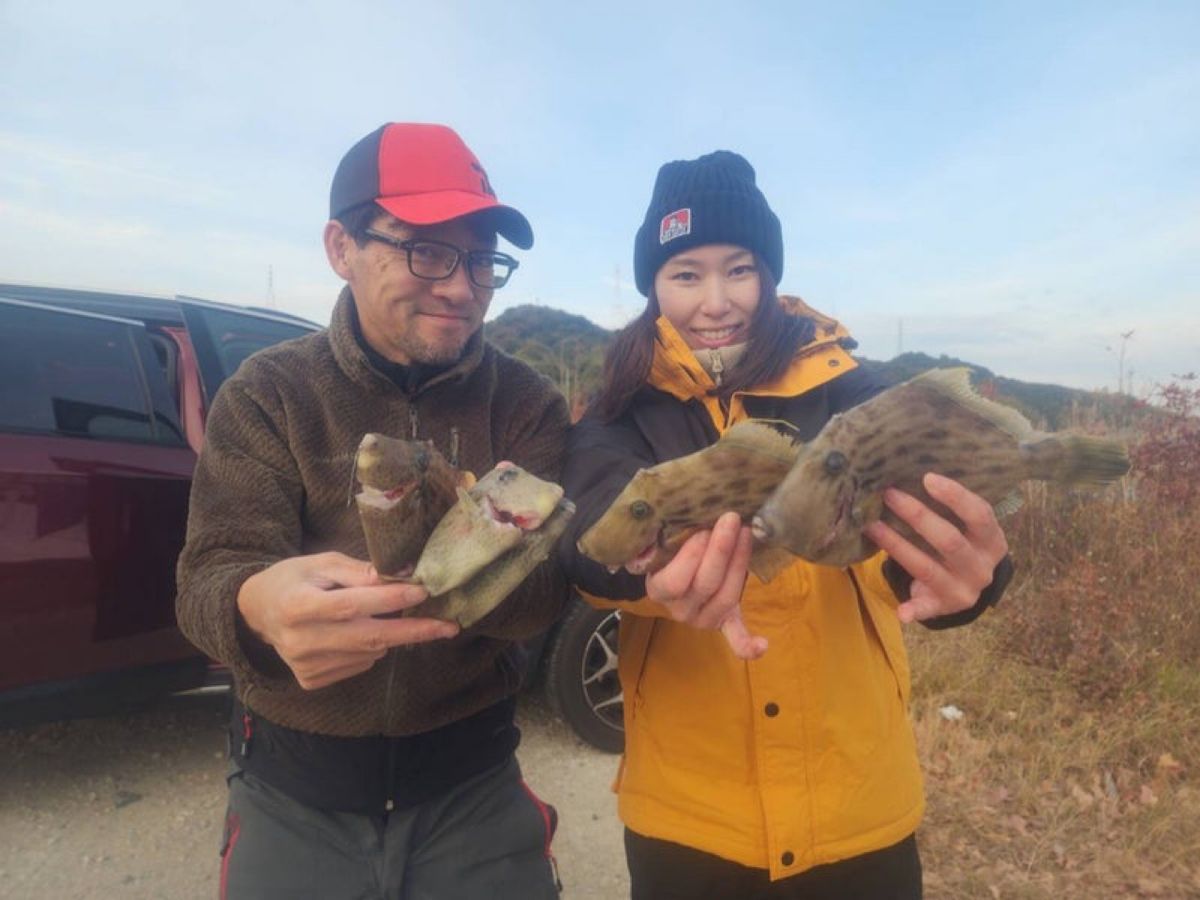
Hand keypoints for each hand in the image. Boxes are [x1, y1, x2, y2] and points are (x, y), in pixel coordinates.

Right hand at [237, 552, 458, 689]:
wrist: (256, 613)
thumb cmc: (293, 579)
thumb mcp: (320, 562)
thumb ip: (358, 571)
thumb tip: (398, 577)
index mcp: (298, 605)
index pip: (352, 604)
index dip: (390, 599)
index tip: (423, 592)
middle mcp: (300, 640)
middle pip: (368, 638)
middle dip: (413, 631)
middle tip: (448, 626)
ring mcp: (305, 665)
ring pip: (368, 653)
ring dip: (388, 635)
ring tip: (382, 615)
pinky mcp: (311, 680)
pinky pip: (359, 665)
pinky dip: (369, 649)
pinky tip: (354, 633)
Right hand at [644, 512, 767, 659]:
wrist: (670, 574)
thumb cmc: (665, 551)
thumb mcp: (652, 544)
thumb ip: (652, 539)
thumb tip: (655, 527)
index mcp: (659, 591)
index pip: (676, 581)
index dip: (691, 556)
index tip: (703, 530)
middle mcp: (680, 611)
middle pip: (706, 584)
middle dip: (721, 550)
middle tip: (732, 520)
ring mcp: (704, 619)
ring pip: (726, 596)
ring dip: (740, 564)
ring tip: (747, 533)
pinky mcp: (724, 621)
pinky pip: (735, 637)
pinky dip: (748, 644)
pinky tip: (763, 645)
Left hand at [864, 473, 1008, 623]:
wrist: (970, 585)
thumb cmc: (964, 542)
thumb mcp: (968, 527)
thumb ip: (951, 508)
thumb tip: (918, 476)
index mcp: (992, 542)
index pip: (980, 515)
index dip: (956, 496)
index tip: (927, 478)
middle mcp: (981, 568)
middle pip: (949, 540)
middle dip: (917, 515)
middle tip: (888, 494)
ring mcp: (963, 591)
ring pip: (926, 567)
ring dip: (897, 546)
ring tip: (872, 526)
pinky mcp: (943, 607)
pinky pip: (927, 609)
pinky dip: (914, 610)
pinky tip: (902, 612)